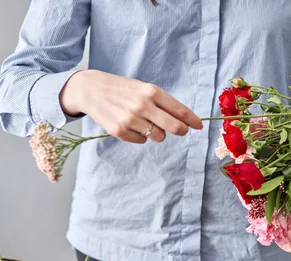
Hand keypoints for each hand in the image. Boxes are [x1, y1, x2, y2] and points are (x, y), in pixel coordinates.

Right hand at [60, 70, 202, 143]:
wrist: (91, 89)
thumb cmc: (123, 89)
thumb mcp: (144, 88)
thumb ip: (163, 103)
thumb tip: (185, 120)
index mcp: (152, 92)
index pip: (180, 111)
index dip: (193, 121)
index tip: (199, 126)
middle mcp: (142, 105)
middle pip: (175, 128)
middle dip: (181, 130)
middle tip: (180, 130)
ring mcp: (130, 119)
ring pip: (159, 137)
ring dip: (157, 133)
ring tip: (146, 122)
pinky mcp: (119, 131)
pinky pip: (142, 141)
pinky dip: (141, 136)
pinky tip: (132, 125)